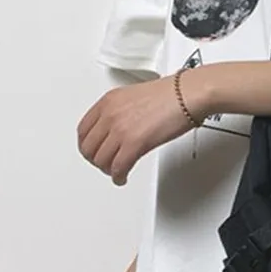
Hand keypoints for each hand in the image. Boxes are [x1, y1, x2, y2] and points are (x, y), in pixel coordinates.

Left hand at [77, 75, 193, 184]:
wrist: (188, 95)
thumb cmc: (172, 94)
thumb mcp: (135, 96)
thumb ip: (121, 111)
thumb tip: (122, 125)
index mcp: (108, 101)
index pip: (83, 130)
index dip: (87, 145)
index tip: (93, 151)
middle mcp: (110, 115)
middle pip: (88, 147)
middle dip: (96, 160)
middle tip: (104, 164)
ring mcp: (120, 130)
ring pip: (101, 160)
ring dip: (107, 170)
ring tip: (116, 172)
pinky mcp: (134, 144)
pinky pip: (118, 167)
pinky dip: (118, 177)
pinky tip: (122, 178)